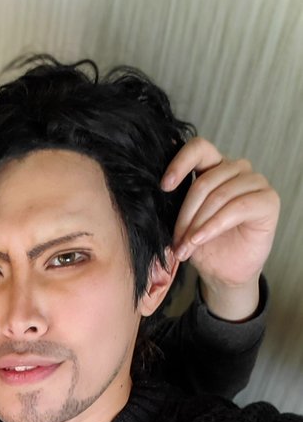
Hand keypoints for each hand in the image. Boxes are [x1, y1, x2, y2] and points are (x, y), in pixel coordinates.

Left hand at [162, 137, 279, 320]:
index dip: (181, 162)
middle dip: (185, 215)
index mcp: (214, 167)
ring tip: (185, 247)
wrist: (223, 273)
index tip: (164, 186)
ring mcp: (255, 182)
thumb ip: (174, 201)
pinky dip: (214, 225)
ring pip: (219, 195)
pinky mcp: (268, 200)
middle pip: (205, 181)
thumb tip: (153, 184)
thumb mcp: (182, 221)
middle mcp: (236, 169)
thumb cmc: (203, 245)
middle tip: (176, 241)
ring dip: (198, 224)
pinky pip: (238, 207)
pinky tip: (200, 239)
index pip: (199, 148)